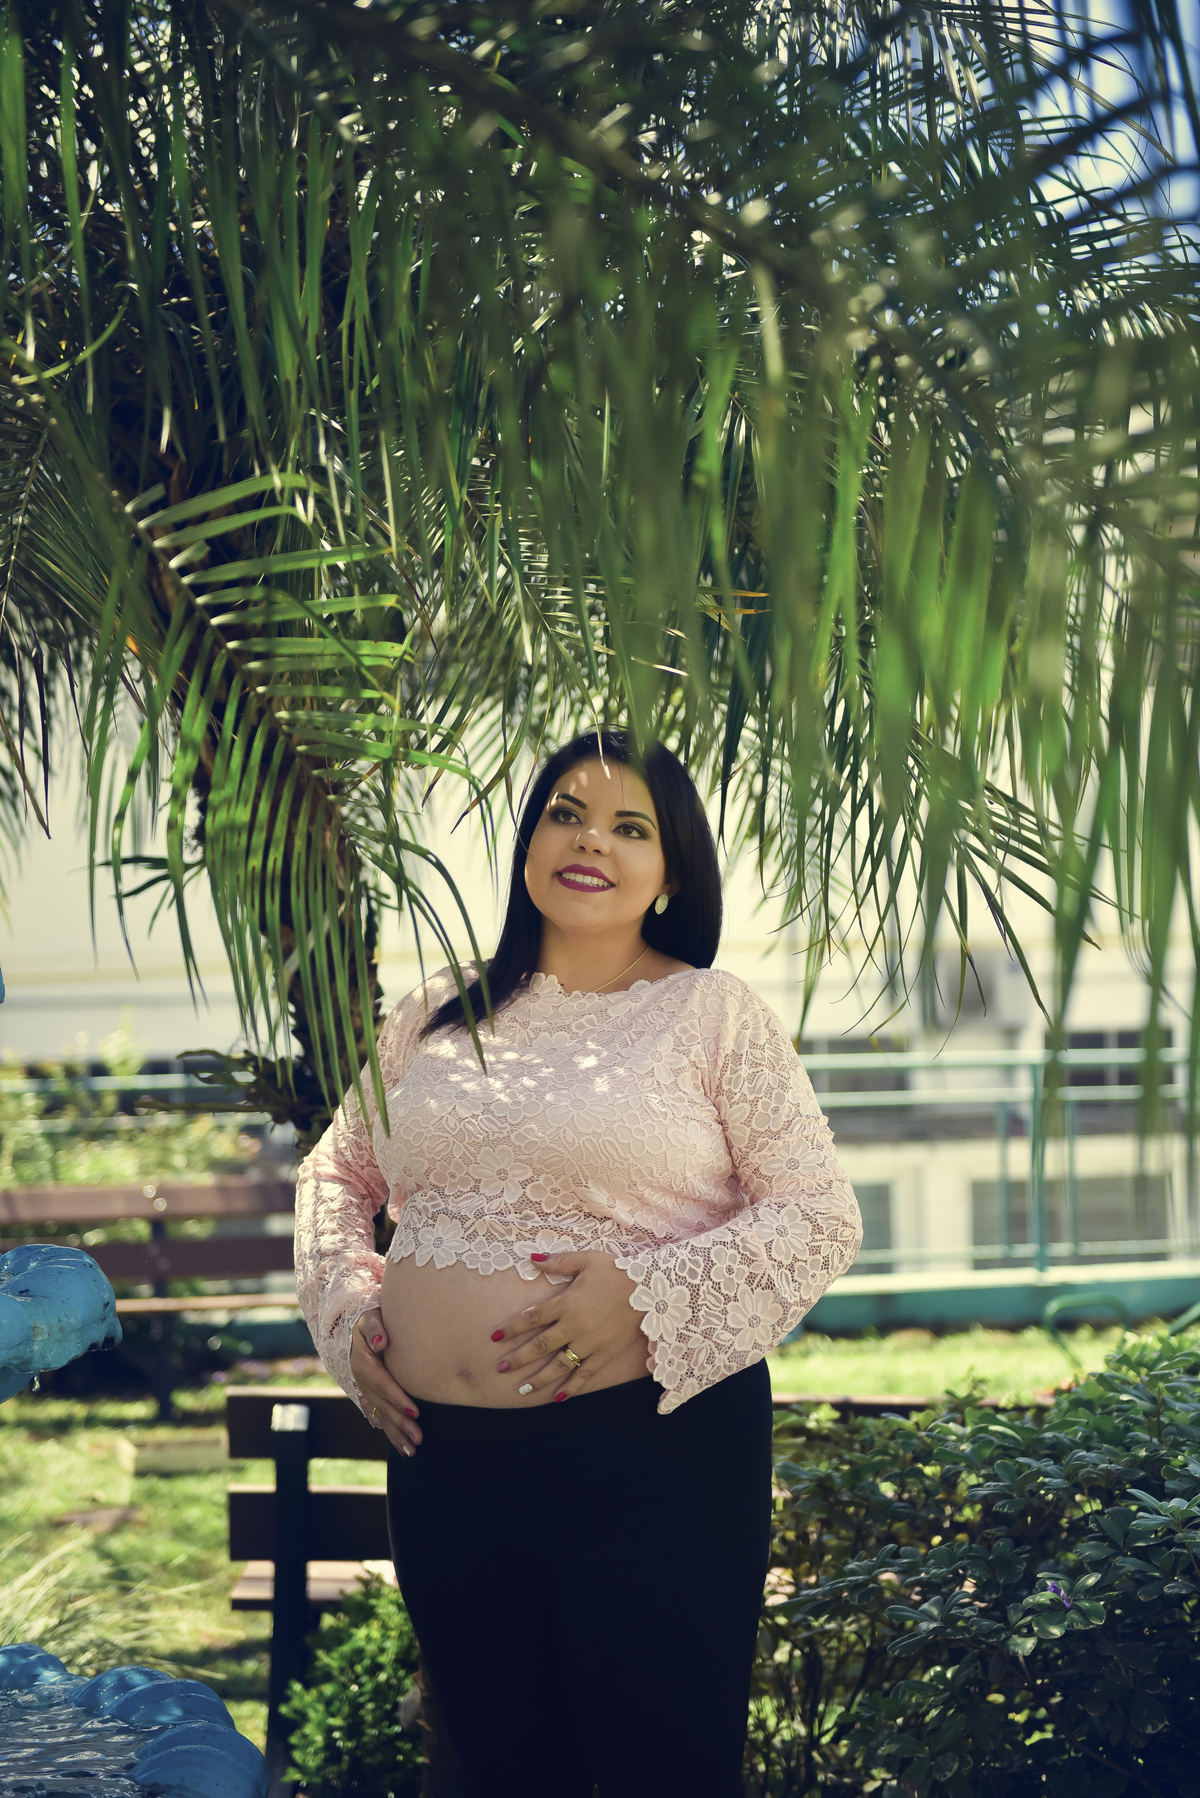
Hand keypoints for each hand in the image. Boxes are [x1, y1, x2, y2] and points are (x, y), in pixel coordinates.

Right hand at [350, 1308, 422, 1455]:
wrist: (359, 1328)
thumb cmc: (371, 1320)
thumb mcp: (370, 1318)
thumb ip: (375, 1328)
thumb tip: (380, 1341)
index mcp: (364, 1363)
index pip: (382, 1384)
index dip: (398, 1398)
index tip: (414, 1412)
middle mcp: (363, 1381)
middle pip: (383, 1405)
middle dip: (400, 1423)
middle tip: (418, 1437)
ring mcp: (367, 1391)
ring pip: (382, 1415)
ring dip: (397, 1434)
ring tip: (413, 1450)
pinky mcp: (373, 1396)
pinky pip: (381, 1417)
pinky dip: (392, 1433)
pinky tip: (403, 1448)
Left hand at [490, 1251, 646, 1399]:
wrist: (650, 1289)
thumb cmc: (616, 1272)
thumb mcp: (587, 1260)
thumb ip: (558, 1262)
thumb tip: (531, 1259)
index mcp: (566, 1303)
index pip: (532, 1317)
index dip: (511, 1328)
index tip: (494, 1337)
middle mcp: (574, 1326)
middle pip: (540, 1345)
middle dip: (518, 1358)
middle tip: (500, 1368)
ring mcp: (589, 1343)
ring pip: (558, 1364)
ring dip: (538, 1378)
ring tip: (521, 1390)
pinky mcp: (604, 1354)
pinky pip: (585, 1374)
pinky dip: (571, 1387)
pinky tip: (558, 1398)